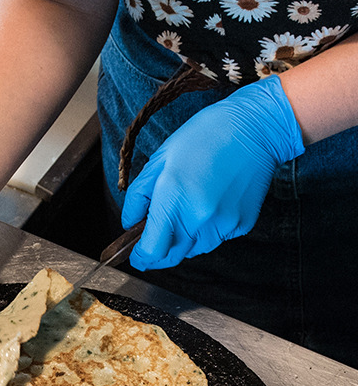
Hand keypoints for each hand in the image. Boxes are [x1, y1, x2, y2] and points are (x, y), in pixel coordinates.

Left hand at [122, 74, 304, 269]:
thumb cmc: (202, 137)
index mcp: (173, 200)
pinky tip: (210, 203)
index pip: (152, 251)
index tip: (136, 255)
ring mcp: (223, 224)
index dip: (140, 257)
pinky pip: (216, 238)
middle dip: (159, 251)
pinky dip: (207, 229)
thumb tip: (130, 224)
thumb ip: (138, 197)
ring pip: (194, 249)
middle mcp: (198, 218)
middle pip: (172, 256)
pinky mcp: (242, 224)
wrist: (254, 129)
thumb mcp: (158, 161)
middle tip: (155, 235)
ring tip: (188, 207)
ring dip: (183, 239)